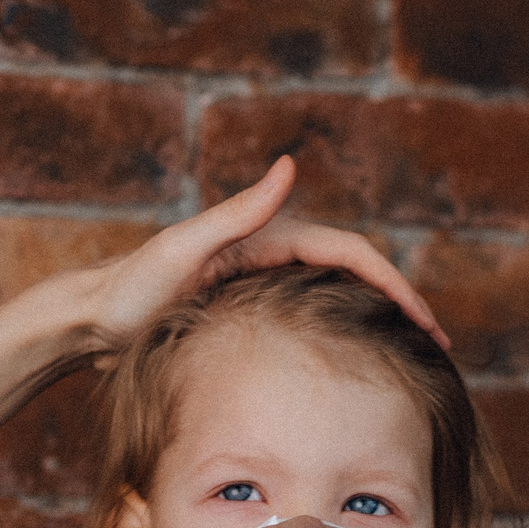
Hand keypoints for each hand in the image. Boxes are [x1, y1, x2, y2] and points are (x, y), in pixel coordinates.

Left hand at [30, 158, 450, 359]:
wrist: (89, 321)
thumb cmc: (130, 288)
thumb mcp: (184, 248)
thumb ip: (238, 211)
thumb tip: (290, 165)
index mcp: (264, 239)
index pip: (349, 254)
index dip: (393, 284)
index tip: (424, 321)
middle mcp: (268, 254)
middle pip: (354, 274)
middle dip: (402, 304)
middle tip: (439, 344)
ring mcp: (260, 283)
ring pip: (338, 297)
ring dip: (380, 319)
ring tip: (416, 354)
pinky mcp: (247, 312)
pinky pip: (313, 318)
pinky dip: (345, 334)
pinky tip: (357, 362)